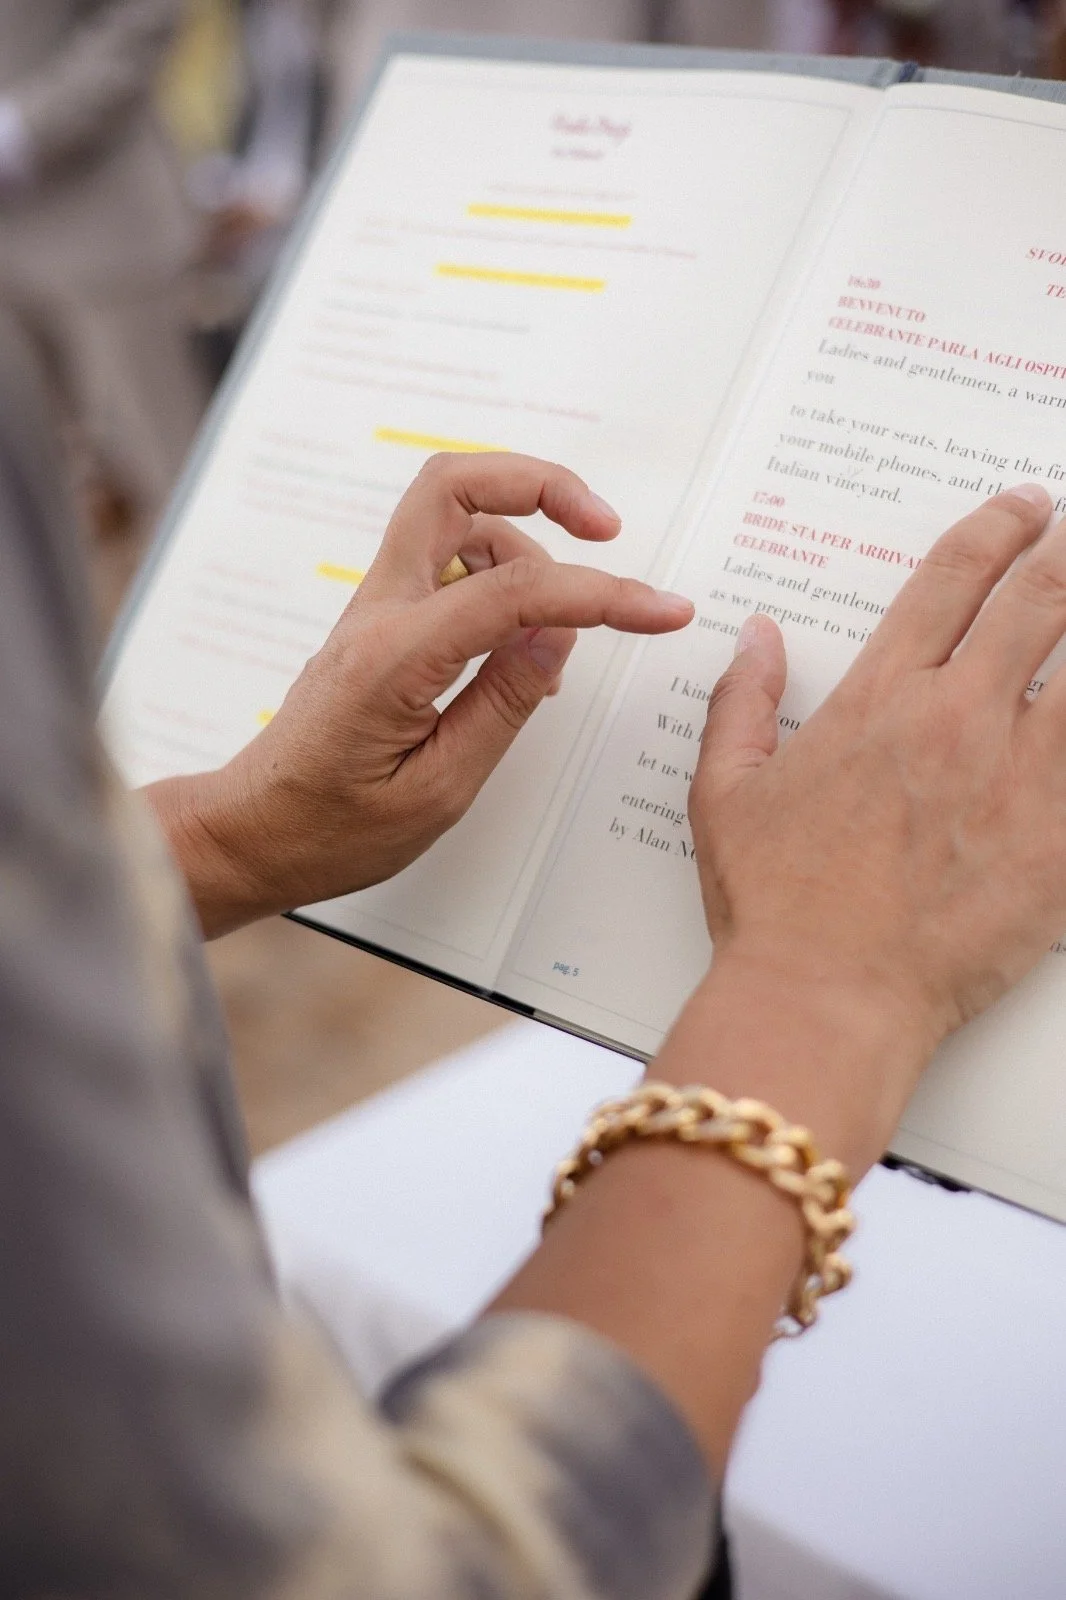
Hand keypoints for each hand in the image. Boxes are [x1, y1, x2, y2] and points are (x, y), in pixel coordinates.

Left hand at [149, 453, 692, 935]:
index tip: (662, 611)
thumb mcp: (438, 789)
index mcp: (393, 658)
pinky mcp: (379, 621)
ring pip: (453, 514)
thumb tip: (558, 632)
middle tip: (605, 527)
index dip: (602, 595)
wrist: (253, 833)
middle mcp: (377, 612)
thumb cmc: (332, 829)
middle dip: (542, 484)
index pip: (515, 592)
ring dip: (522, 538)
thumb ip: (504, 702)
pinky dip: (496, 572)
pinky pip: (443, 559)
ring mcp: (372, 608)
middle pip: (454, 484)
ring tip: (558, 627)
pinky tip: (518, 641)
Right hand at [689, 483, 1065, 1160]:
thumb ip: (744, 702)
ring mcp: (1020, 778)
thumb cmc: (774, 906)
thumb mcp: (725, 793)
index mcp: (880, 700)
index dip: (995, 529)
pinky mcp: (1060, 840)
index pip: (952, 579)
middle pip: (1041, 600)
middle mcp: (957, 720)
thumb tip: (758, 637)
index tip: (1021, 508)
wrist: (827, 997)